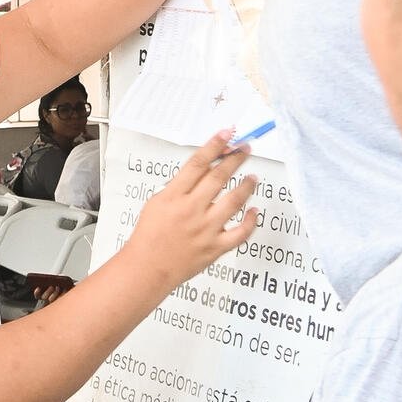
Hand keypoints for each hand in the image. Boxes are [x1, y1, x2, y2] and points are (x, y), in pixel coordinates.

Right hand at [123, 134, 257, 299]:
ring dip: (247, 186)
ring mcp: (205, 229)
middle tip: (245, 149)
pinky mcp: (215, 247)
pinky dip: (250, 221)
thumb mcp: (157, 203)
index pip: (197, 164)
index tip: (226, 134)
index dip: (214, 145)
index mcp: (174, 197)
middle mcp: (191, 210)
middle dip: (235, 159)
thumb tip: (204, 170)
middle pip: (218, 177)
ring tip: (253, 178)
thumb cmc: (149, 236)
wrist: (147, 268)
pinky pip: (240, 233)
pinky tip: (254, 211)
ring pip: (234, 201)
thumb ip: (180, 187)